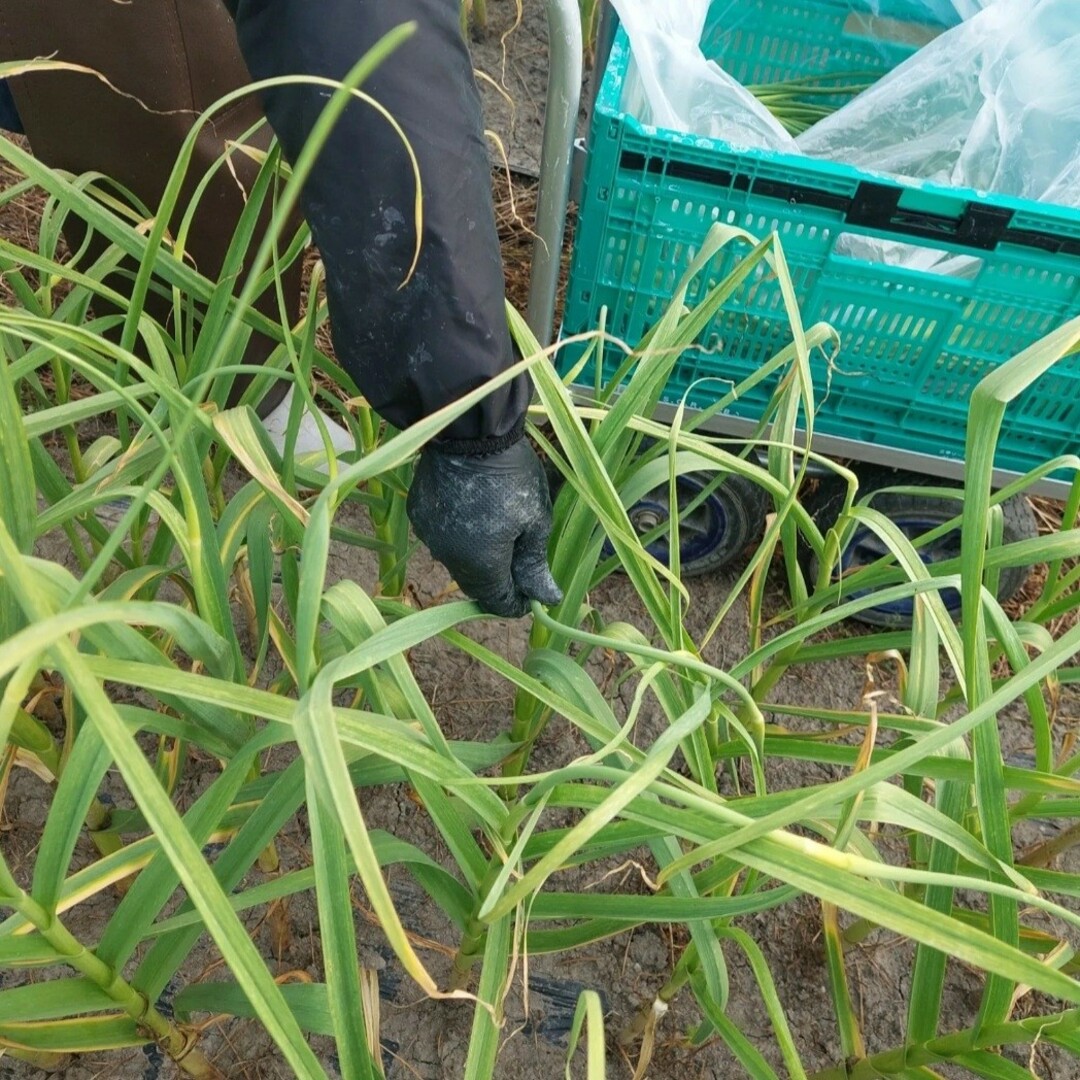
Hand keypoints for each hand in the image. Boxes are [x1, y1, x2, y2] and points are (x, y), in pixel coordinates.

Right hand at [407, 439, 562, 617]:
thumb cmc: (512, 476)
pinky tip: (473, 514)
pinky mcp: (419, 514)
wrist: (469, 430)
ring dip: (477, 557)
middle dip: (498, 580)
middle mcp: (449, 558)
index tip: (533, 594)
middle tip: (519, 563)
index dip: (517, 603)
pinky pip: (441, 537)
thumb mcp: (534, 520)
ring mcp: (430, 536)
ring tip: (499, 533)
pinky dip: (459, 535)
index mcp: (481, 565)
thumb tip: (547, 599)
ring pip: (457, 561)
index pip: (498, 602)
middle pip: (476, 584)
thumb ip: (535, 564)